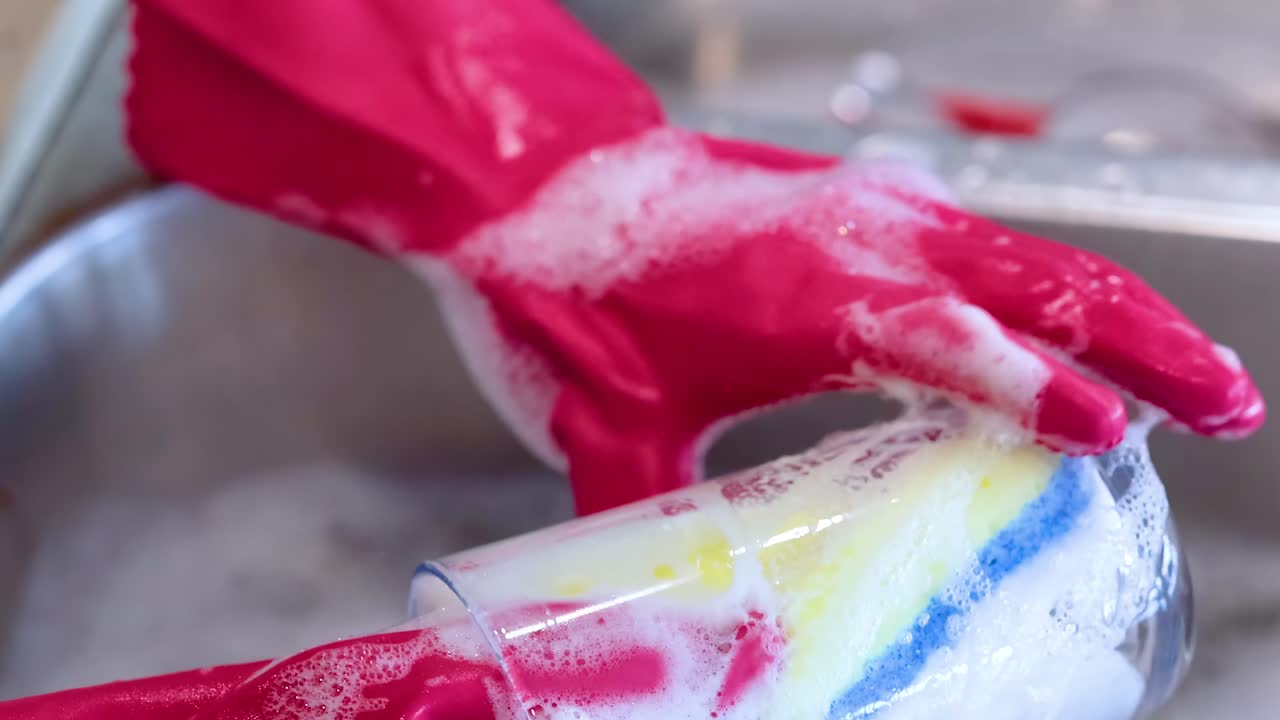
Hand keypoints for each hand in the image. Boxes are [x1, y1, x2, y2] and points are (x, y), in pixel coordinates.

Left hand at [127, 0, 1263, 515]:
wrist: (531, 184)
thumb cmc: (572, 298)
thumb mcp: (611, 430)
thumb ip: (654, 530)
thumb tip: (672, 622)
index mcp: (817, 293)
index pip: (961, 344)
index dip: (1041, 393)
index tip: (1113, 441)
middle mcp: (865, 238)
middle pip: (1044, 282)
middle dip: (1151, 344)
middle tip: (1231, 404)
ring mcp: (871, 209)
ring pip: (1032, 254)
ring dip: (1120, 311)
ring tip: (1192, 371)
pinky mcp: (858, 203)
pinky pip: (984, 243)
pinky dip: (1050, 287)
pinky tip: (1073, 325)